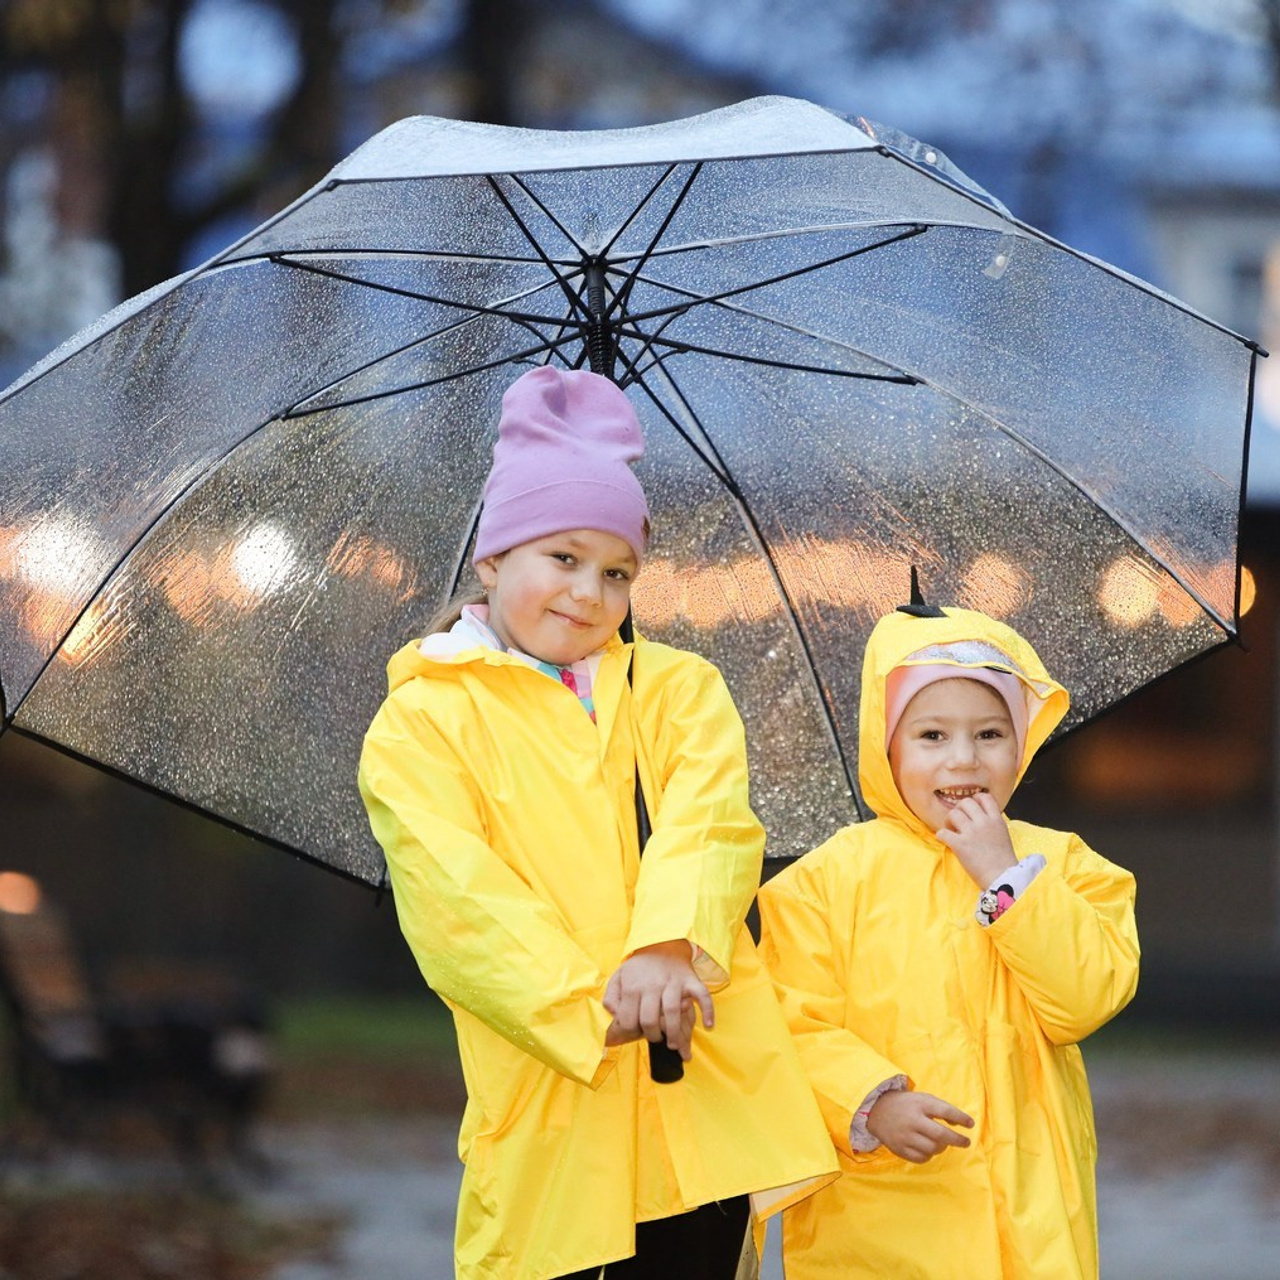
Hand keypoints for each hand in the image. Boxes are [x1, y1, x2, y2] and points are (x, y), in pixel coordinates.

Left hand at [603, 941, 713, 1061]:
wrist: (663, 944)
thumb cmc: (640, 968)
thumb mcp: (619, 977)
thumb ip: (611, 998)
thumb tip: (616, 1014)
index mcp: (633, 987)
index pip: (629, 1020)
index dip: (631, 1032)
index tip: (637, 1033)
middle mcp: (652, 985)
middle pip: (650, 1020)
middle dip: (652, 1036)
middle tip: (656, 1038)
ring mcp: (673, 982)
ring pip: (673, 1012)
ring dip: (674, 1033)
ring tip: (673, 1044)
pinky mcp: (690, 980)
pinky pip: (702, 996)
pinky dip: (707, 1010)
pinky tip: (709, 1024)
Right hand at [866, 1090, 973, 1163]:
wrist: (876, 1111)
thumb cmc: (907, 1105)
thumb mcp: (922, 1099)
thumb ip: (941, 1109)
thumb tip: (960, 1123)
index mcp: (919, 1104)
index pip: (945, 1110)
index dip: (961, 1118)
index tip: (970, 1124)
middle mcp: (912, 1120)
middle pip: (941, 1135)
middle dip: (957, 1140)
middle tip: (965, 1142)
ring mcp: (905, 1136)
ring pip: (933, 1149)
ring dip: (942, 1147)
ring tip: (940, 1142)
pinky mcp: (899, 1149)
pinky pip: (922, 1158)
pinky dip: (929, 1155)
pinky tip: (927, 1148)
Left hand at [936, 792, 1015, 887]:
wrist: (1003, 878)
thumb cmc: (1003, 860)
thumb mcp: (1003, 834)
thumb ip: (992, 822)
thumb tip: (979, 815)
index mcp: (996, 819)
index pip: (983, 797)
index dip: (975, 799)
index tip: (971, 809)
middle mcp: (984, 823)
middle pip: (965, 802)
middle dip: (959, 810)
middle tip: (958, 822)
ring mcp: (971, 833)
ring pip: (953, 814)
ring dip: (948, 821)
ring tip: (952, 831)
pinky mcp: (960, 845)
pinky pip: (942, 832)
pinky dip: (941, 835)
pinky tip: (945, 840)